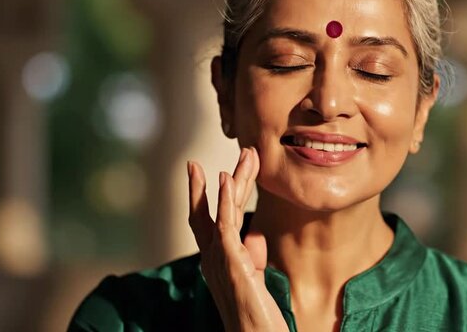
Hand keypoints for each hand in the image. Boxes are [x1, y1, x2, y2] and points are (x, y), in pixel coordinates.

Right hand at [187, 148, 287, 331]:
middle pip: (214, 208)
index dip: (216, 191)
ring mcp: (218, 259)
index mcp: (217, 259)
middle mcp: (212, 257)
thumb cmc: (255, 315)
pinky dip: (223, 199)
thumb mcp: (252, 278)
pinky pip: (224, 225)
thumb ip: (249, 255)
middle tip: (245, 150)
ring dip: (232, 179)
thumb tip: (253, 237)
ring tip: (246, 153)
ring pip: (220, 210)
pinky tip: (226, 178)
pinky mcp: (230, 263)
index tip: (224, 168)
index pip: (211, 218)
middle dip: (229, 177)